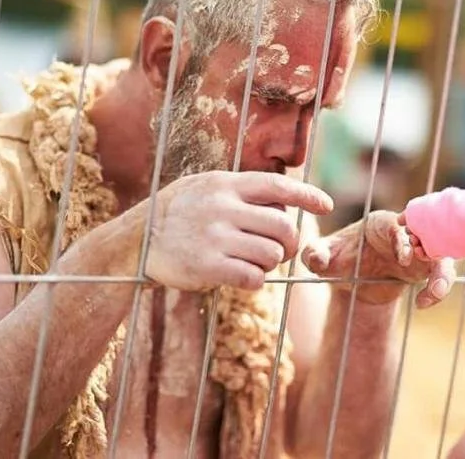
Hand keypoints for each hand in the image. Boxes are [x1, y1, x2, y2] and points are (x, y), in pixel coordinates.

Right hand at [139, 171, 333, 291]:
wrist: (138, 239)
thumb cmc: (180, 212)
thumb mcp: (207, 186)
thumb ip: (243, 190)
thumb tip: (287, 199)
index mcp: (225, 184)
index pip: (278, 185)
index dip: (307, 195)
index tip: (326, 205)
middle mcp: (223, 208)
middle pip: (283, 226)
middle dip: (290, 242)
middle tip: (283, 251)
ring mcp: (214, 237)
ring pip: (271, 254)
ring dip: (270, 263)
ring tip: (254, 262)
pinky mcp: (207, 266)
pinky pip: (253, 277)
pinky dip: (256, 280)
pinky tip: (242, 276)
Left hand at [301, 210, 455, 308]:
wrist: (353, 280)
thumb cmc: (338, 258)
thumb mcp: (324, 256)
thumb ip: (316, 254)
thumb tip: (316, 260)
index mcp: (380, 223)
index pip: (397, 224)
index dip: (403, 237)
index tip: (404, 256)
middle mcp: (405, 232)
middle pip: (428, 232)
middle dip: (432, 246)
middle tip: (425, 263)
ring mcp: (418, 250)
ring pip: (441, 254)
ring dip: (442, 271)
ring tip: (435, 291)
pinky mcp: (424, 269)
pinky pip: (441, 275)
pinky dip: (438, 288)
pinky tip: (422, 303)